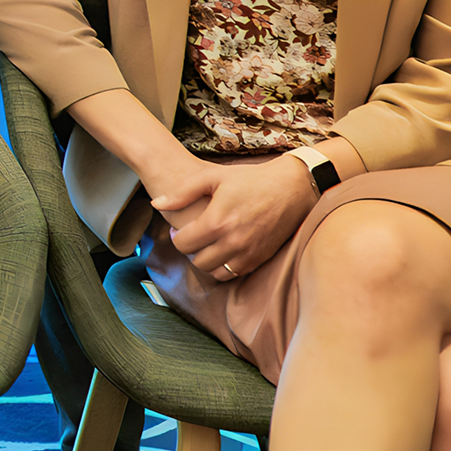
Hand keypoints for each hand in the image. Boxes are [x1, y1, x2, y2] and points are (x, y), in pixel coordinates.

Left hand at [152, 157, 317, 279]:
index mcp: (217, 221)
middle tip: (194, 236)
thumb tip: (157, 204)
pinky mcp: (262, 258)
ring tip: (209, 244)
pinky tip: (224, 249)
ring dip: (207, 261)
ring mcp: (249, 252)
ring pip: (215, 272)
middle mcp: (233, 242)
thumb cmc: (250, 179)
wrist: (293, 187)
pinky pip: (235, 273)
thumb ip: (182, 192)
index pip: (183, 244)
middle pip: (197, 262)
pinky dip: (225, 266)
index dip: (176, 236)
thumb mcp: (212, 177)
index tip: (179, 228)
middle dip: (191, 250)